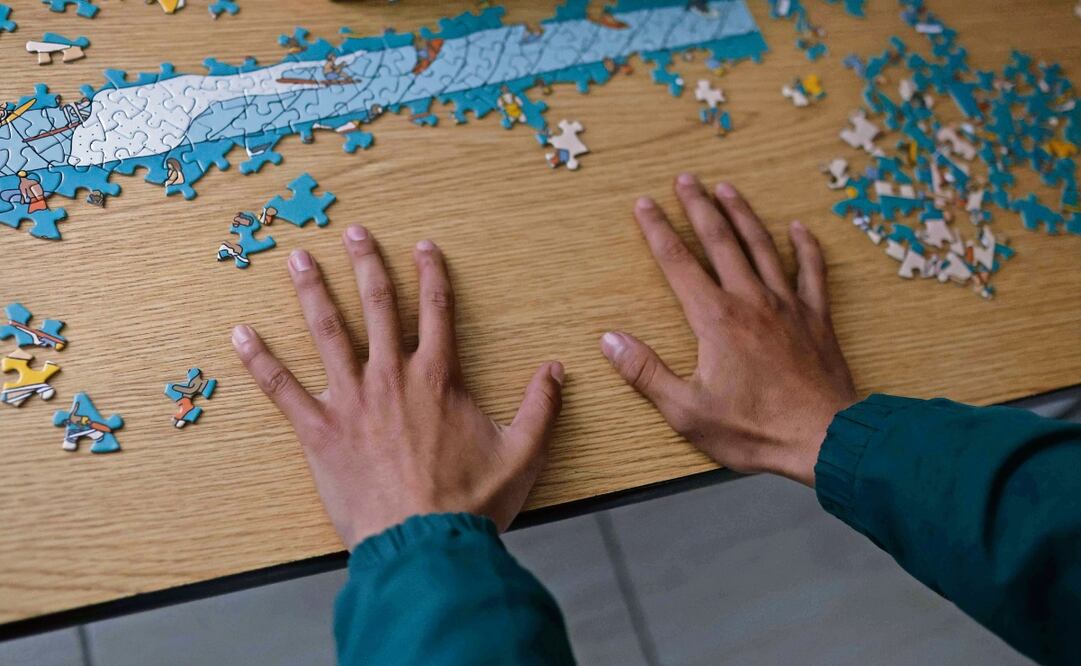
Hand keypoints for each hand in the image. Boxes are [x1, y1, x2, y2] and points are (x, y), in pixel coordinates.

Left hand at [233, 227, 563, 549]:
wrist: (421, 544)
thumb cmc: (469, 502)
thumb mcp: (523, 454)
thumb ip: (541, 407)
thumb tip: (557, 369)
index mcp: (438, 379)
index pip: (437, 311)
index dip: (432, 274)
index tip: (424, 247)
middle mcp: (391, 377)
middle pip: (378, 306)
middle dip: (367, 264)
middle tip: (355, 233)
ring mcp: (351, 401)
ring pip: (328, 333)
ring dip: (313, 292)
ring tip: (298, 260)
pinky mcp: (320, 431)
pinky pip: (283, 389)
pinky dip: (260, 361)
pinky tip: (240, 335)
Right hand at [601, 175, 857, 486]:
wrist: (825, 440)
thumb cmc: (755, 430)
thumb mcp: (687, 411)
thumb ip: (645, 372)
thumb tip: (609, 340)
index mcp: (715, 319)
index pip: (678, 263)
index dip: (658, 230)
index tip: (644, 204)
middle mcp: (750, 301)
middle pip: (720, 241)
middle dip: (698, 207)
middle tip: (685, 179)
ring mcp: (788, 306)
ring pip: (762, 246)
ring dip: (742, 214)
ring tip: (727, 188)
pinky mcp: (817, 318)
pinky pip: (812, 272)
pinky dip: (806, 247)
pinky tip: (800, 228)